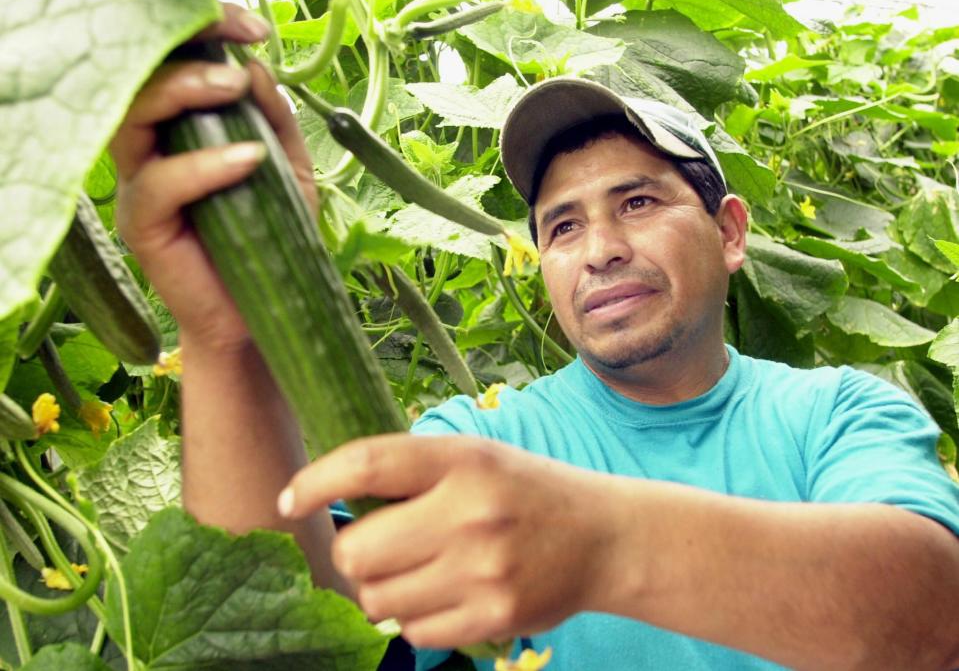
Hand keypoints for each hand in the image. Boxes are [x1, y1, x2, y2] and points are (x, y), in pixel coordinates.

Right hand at [111, 4, 315, 351]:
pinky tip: (248, 157)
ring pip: (131, 120)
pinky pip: (159, 184)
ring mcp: (143, 187)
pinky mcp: (142, 225)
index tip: (252, 29)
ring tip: (234, 89)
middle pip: (141, 83)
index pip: (173, 69)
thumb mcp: (289, 173)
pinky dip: (203, 164)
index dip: (203, 36)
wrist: (264, 313)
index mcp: (182, 132)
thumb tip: (259, 70)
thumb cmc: (272, 241)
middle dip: (188, 57)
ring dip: (183, 94)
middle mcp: (153, 152)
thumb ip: (277, 124)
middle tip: (239, 58)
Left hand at [278, 435, 617, 648]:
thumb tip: (333, 497)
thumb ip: (413, 471)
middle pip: (358, 552)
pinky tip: (443, 593)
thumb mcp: (475, 456)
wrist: (602, 537)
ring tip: (415, 570)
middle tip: (377, 546)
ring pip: (378, 600)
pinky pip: (413, 632)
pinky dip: (414, 618)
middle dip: (355, 553)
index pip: (367, 465)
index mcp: (462, 459)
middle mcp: (470, 513)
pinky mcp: (492, 618)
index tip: (291, 499)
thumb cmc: (524, 490)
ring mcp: (482, 571)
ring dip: (382, 589)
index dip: (316, 482)